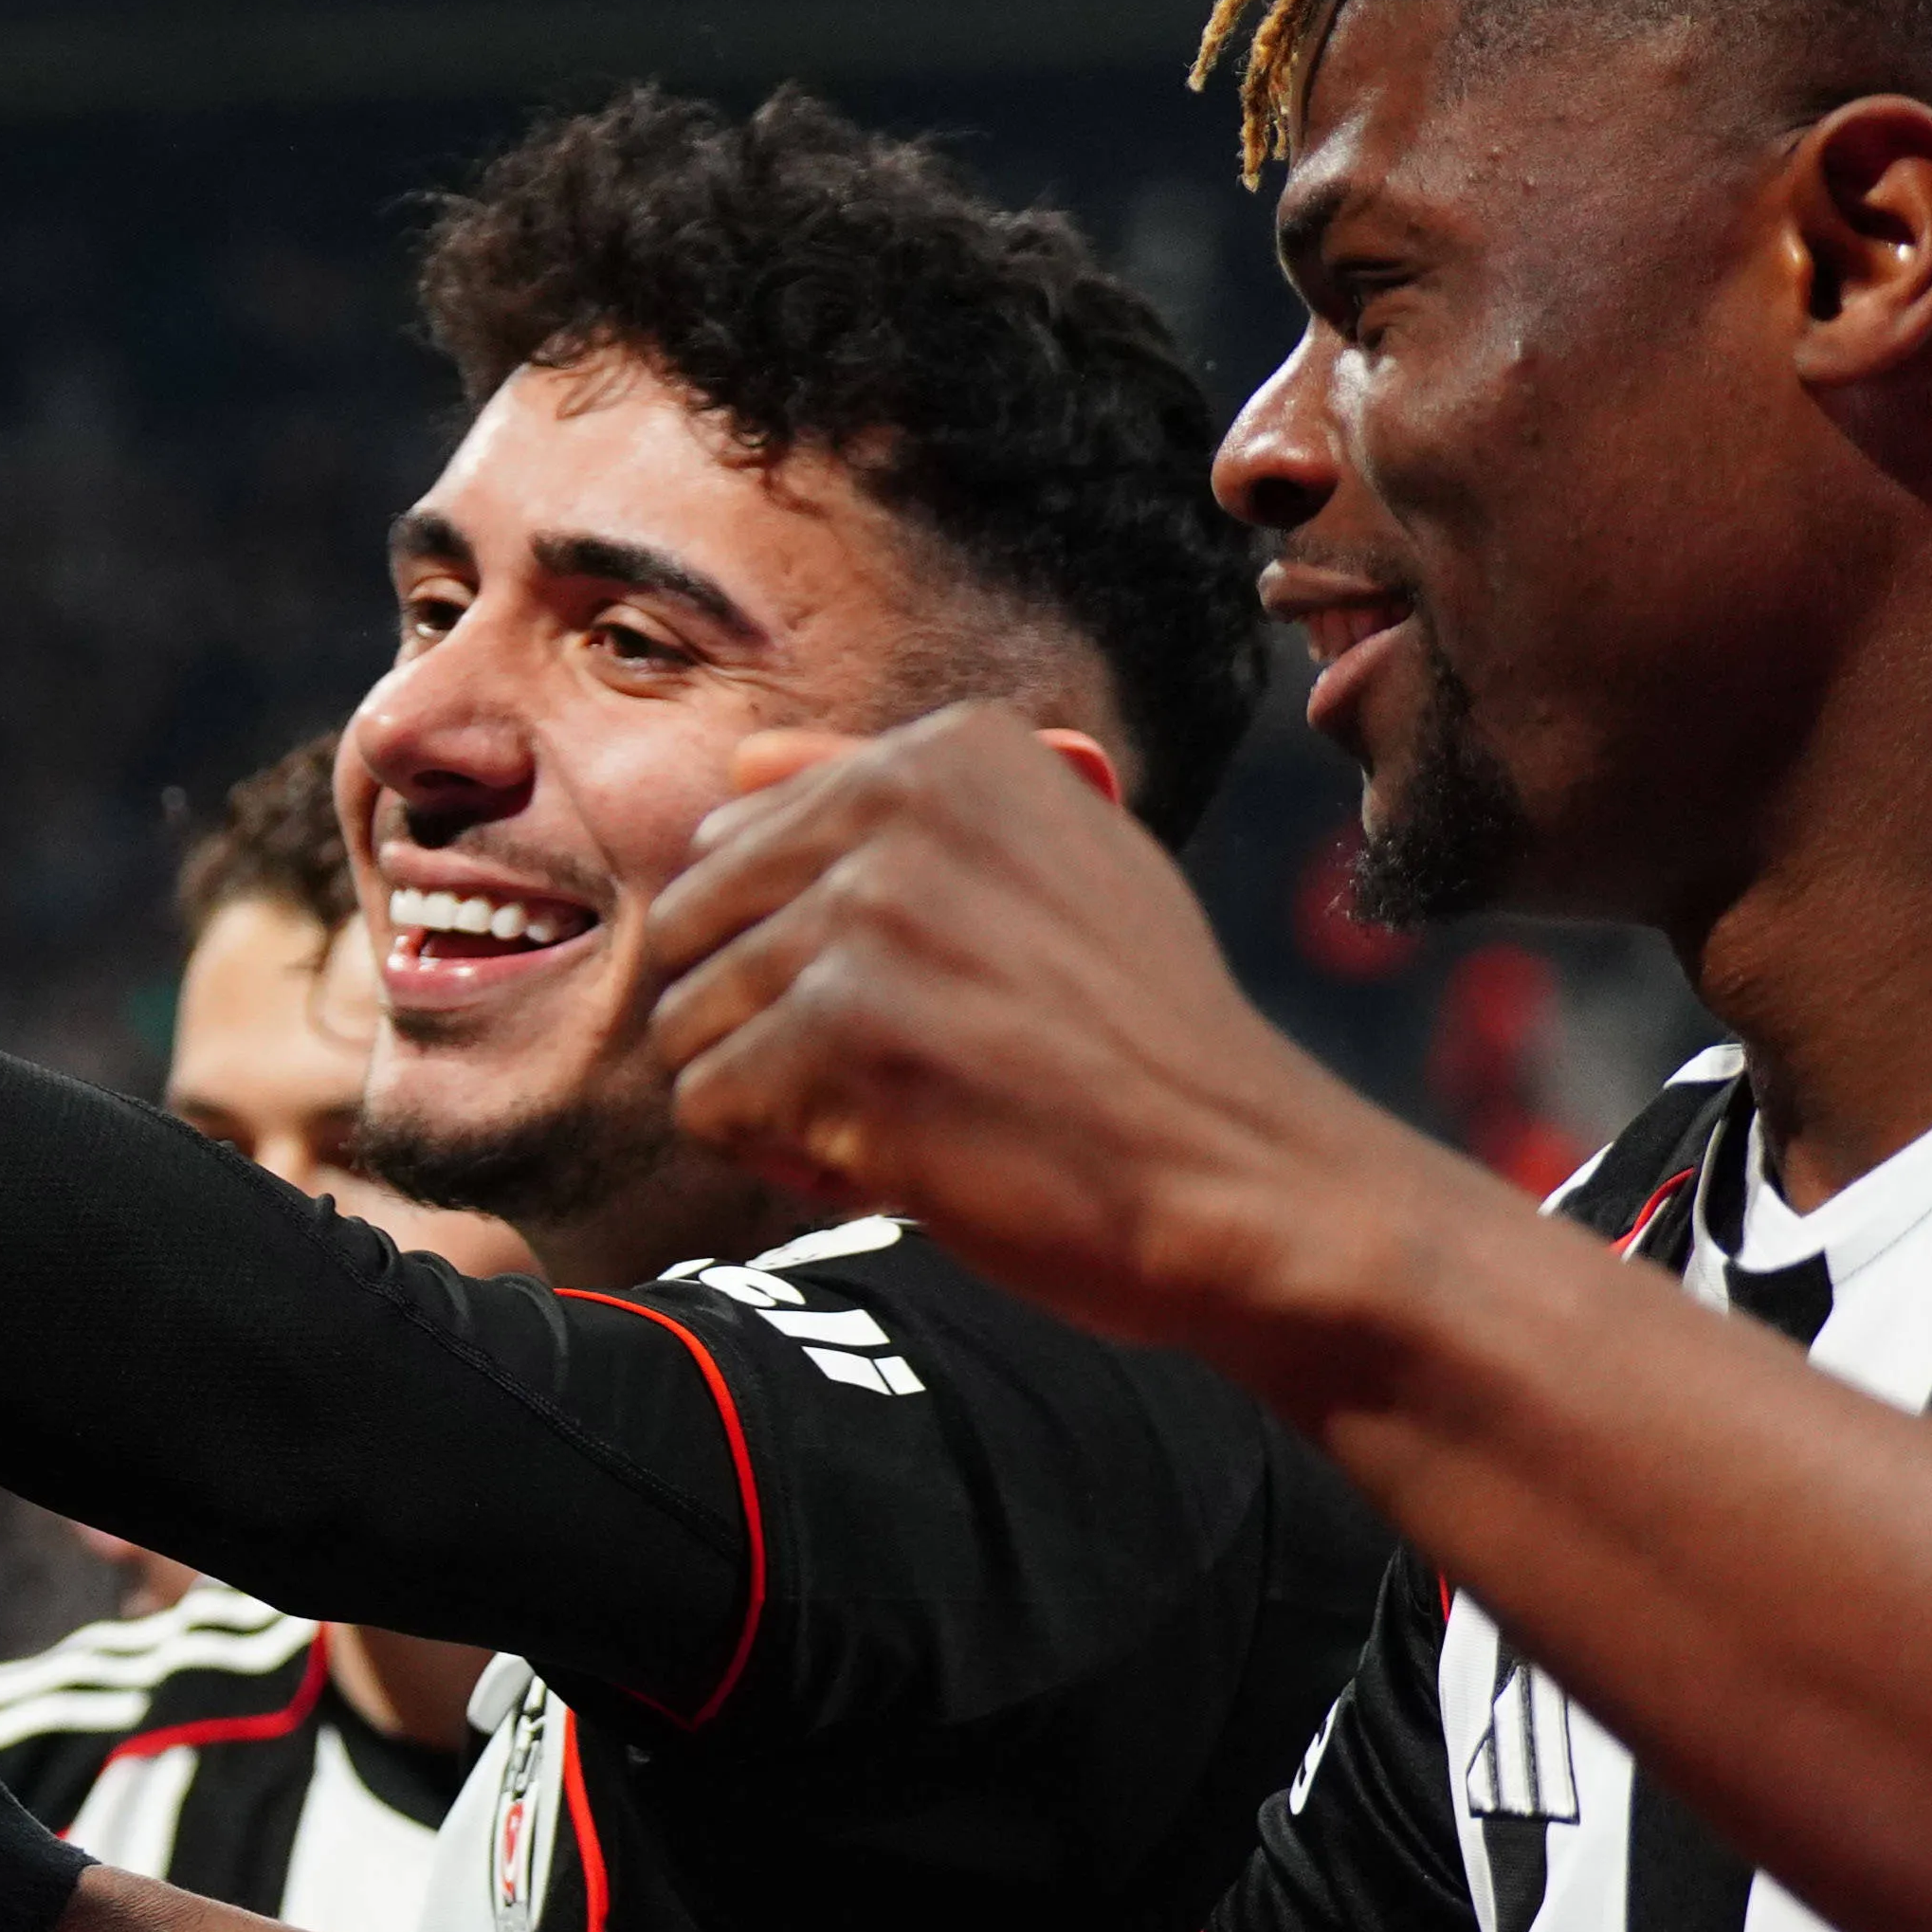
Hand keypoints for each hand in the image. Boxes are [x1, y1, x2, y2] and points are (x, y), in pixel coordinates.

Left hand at [638, 706, 1452, 1396]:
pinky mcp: (843, 1037)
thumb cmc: (1140, 1045)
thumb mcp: (1056, 868)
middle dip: (758, 1023)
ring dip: (773, 1099)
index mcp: (950, 753)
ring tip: (903, 1114)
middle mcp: (905, 807)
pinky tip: (894, 1162)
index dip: (794, 953)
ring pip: (690, 1023)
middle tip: (890, 1072)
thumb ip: (898, 809)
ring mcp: (872, 920)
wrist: (1241, 1178)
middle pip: (691, 928)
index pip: (731, 839)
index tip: (916, 997)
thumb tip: (740, 763)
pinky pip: (710, 1107)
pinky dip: (782, 1160)